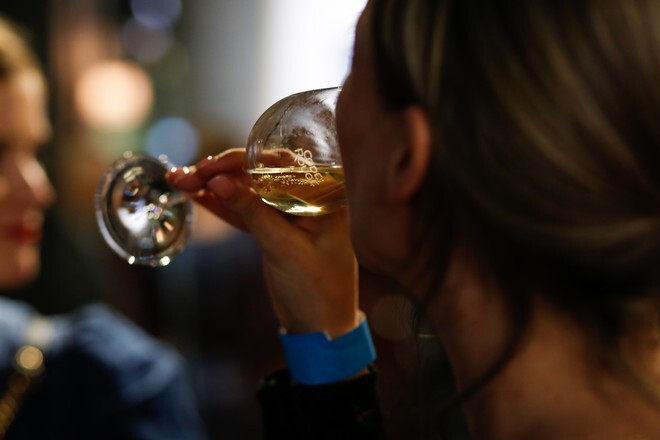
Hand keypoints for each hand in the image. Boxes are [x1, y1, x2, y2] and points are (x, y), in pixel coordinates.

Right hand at [167, 149, 358, 337]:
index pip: (277, 165)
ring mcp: (287, 214)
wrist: (321, 327)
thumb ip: (252, 212)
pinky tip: (195, 196)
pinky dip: (220, 206)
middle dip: (220, 173)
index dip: (240, 161)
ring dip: (213, 187)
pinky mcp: (273, 230)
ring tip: (178, 181)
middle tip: (186, 175)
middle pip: (257, 175)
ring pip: (246, 193)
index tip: (209, 167)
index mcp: (321, 196)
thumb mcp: (283, 248)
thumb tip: (218, 180)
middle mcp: (306, 198)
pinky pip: (244, 212)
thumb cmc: (316, 288)